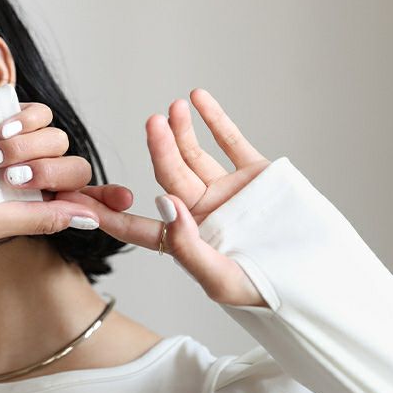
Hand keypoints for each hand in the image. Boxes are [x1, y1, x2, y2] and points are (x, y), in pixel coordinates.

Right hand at [0, 101, 98, 238]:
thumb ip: (43, 220)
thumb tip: (91, 220)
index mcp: (34, 204)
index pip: (81, 201)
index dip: (105, 199)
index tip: (125, 199)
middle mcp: (35, 174)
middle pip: (75, 169)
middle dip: (51, 173)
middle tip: (15, 178)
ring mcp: (26, 143)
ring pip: (59, 140)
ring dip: (28, 149)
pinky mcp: (14, 114)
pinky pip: (42, 114)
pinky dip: (26, 121)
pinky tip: (0, 132)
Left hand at [55, 89, 272, 306]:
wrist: (315, 281)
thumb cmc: (263, 292)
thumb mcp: (220, 279)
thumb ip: (186, 245)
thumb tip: (161, 202)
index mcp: (183, 242)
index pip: (137, 226)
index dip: (107, 213)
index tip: (76, 198)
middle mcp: (199, 214)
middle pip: (168, 176)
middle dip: (158, 150)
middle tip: (150, 124)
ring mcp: (225, 192)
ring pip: (194, 156)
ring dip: (181, 132)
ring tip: (172, 109)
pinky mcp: (253, 176)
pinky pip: (230, 143)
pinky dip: (215, 120)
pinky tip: (197, 100)